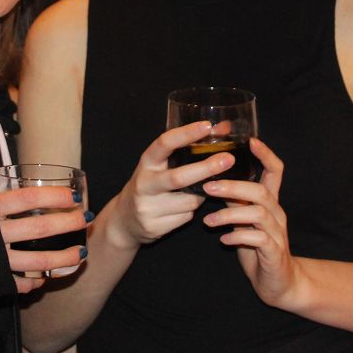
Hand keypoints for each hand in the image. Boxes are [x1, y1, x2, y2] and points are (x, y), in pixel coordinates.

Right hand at [0, 186, 88, 292]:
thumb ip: (5, 205)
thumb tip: (40, 197)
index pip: (28, 198)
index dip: (54, 196)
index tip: (75, 196)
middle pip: (39, 228)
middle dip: (69, 223)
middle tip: (87, 218)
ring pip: (39, 261)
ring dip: (65, 258)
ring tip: (82, 253)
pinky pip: (24, 283)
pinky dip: (37, 281)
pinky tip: (46, 277)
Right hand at [110, 121, 231, 249]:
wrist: (124, 220)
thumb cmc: (151, 184)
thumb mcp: (162, 163)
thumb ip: (189, 147)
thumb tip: (223, 128)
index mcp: (147, 162)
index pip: (165, 143)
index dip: (186, 133)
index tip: (207, 126)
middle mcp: (145, 184)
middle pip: (178, 177)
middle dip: (206, 168)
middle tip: (228, 159)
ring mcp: (148, 207)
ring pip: (189, 201)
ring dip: (201, 195)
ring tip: (197, 191)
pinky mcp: (154, 226)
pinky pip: (186, 217)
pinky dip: (191, 210)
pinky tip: (181, 208)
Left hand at [201, 138, 298, 310]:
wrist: (279, 283)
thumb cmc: (257, 248)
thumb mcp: (243, 220)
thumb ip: (234, 201)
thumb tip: (213, 180)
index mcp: (270, 203)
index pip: (275, 171)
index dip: (266, 154)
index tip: (250, 140)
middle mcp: (277, 214)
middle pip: (262, 191)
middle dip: (235, 186)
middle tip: (209, 187)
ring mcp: (277, 233)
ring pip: (259, 214)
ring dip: (231, 214)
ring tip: (209, 220)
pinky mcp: (274, 253)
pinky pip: (258, 240)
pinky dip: (239, 237)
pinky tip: (224, 239)